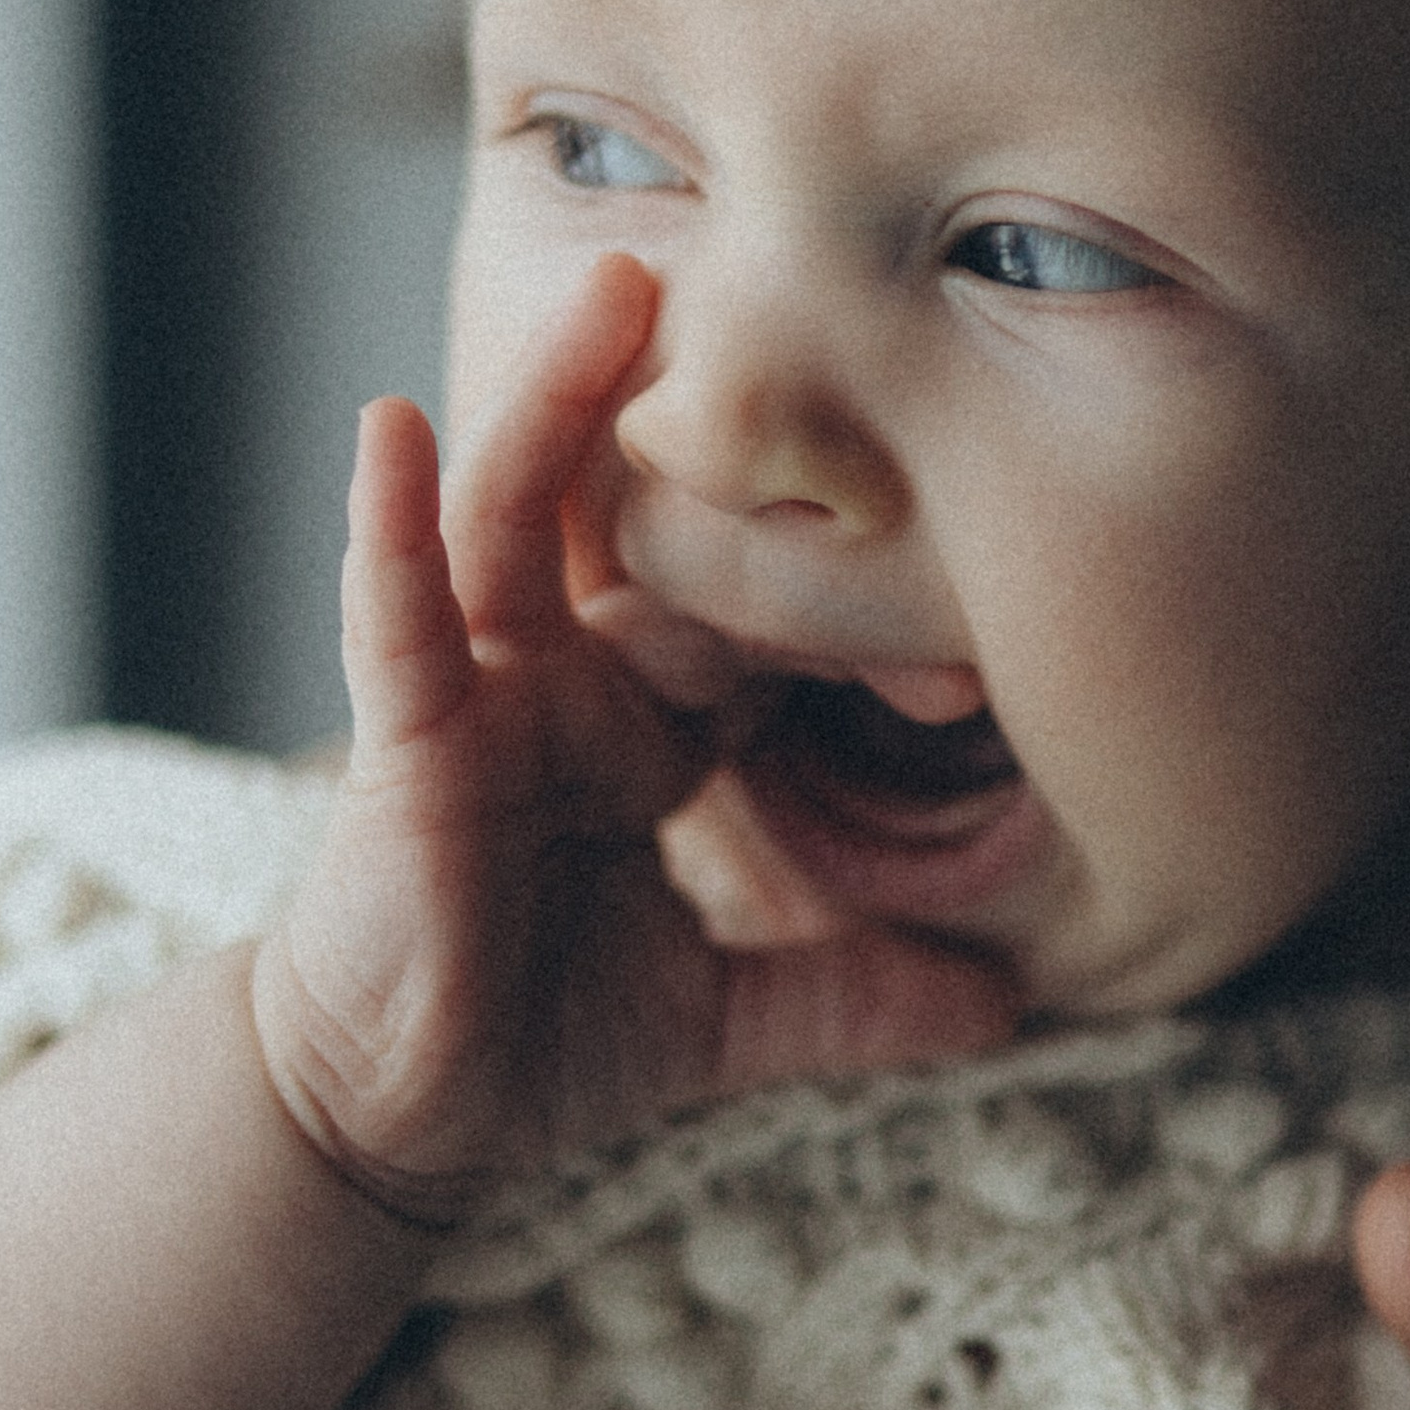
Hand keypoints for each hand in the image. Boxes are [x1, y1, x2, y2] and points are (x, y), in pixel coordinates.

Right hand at [252, 256, 1013, 1213]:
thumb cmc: (534, 1039)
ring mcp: (480, 696)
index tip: (962, 658)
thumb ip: (864, 997)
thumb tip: (1017, 1005)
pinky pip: (395, 612)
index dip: (852, 617)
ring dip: (561, 401)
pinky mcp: (401, 737)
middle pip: (653, 531)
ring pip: (520, 518)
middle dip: (730, 453)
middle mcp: (567, 685)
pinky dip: (392, 521)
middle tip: (819, 325)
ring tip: (617, 286)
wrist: (394, 1122)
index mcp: (649, 726)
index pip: (763, 623)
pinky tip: (396, 425)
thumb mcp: (733, 1017)